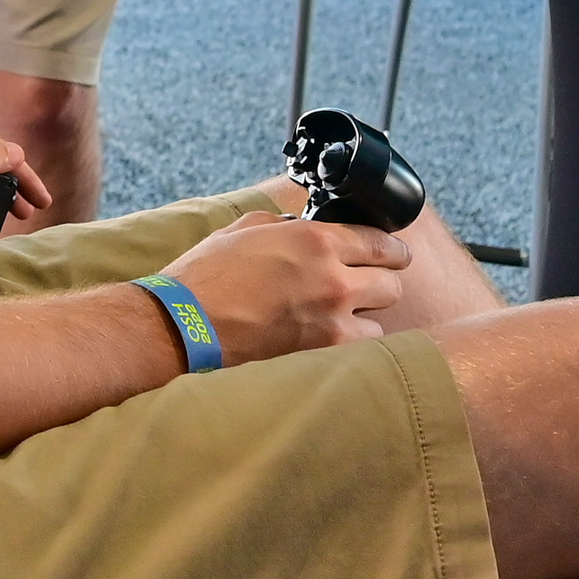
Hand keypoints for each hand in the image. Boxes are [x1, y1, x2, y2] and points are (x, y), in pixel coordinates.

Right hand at [160, 204, 407, 361]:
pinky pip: (362, 350)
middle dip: (381, 282)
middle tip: (368, 285)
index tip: (392, 255)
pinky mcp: (324, 354)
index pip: (381, 242)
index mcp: (316, 240)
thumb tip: (300, 228)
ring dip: (366, 318)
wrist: (186, 324)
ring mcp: (333, 320)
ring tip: (345, 317)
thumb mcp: (245, 228)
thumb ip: (285, 224)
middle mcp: (334, 278)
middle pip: (393, 283)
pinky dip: (353, 346)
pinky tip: (335, 340)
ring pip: (382, 320)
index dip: (390, 249)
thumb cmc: (208, 275)